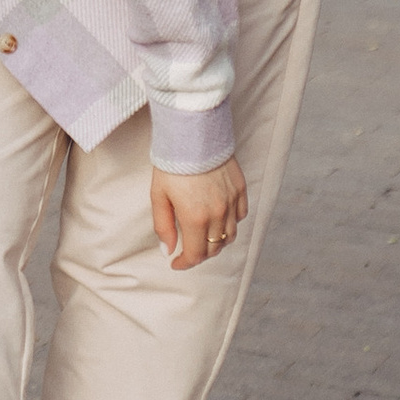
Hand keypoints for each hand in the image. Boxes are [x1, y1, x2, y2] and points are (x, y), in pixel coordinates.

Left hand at [151, 154, 247, 272]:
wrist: (194, 135)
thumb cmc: (172, 165)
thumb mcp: (159, 197)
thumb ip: (163, 226)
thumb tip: (168, 249)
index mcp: (196, 218)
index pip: (196, 254)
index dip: (185, 263)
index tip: (176, 263)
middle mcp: (218, 213)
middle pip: (214, 248)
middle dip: (199, 254)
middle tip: (187, 251)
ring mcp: (232, 201)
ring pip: (230, 235)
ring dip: (216, 242)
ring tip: (202, 239)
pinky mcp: (241, 189)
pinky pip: (241, 216)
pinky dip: (231, 224)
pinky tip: (219, 220)